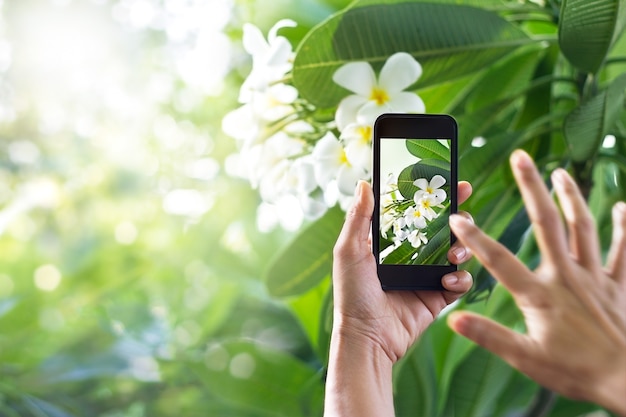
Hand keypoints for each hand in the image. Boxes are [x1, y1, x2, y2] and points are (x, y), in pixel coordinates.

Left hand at [332, 180, 473, 362]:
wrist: (368, 338)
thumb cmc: (352, 295)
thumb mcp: (349, 252)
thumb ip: (358, 218)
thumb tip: (364, 183)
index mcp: (390, 243)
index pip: (415, 211)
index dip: (431, 194)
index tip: (446, 177)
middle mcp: (411, 256)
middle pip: (442, 227)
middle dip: (456, 213)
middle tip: (463, 199)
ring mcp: (427, 276)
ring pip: (457, 251)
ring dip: (462, 245)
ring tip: (454, 250)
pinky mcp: (438, 298)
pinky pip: (460, 282)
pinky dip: (460, 279)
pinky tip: (448, 280)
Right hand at [448, 150, 625, 415]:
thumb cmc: (577, 372)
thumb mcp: (525, 358)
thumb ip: (488, 335)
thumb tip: (453, 319)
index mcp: (540, 295)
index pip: (499, 260)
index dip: (475, 237)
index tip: (458, 217)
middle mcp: (567, 276)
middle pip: (546, 223)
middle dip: (531, 188)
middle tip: (521, 157)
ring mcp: (596, 277)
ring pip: (584, 227)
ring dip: (571, 196)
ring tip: (560, 171)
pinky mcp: (620, 285)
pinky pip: (625, 250)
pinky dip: (624, 227)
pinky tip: (621, 205)